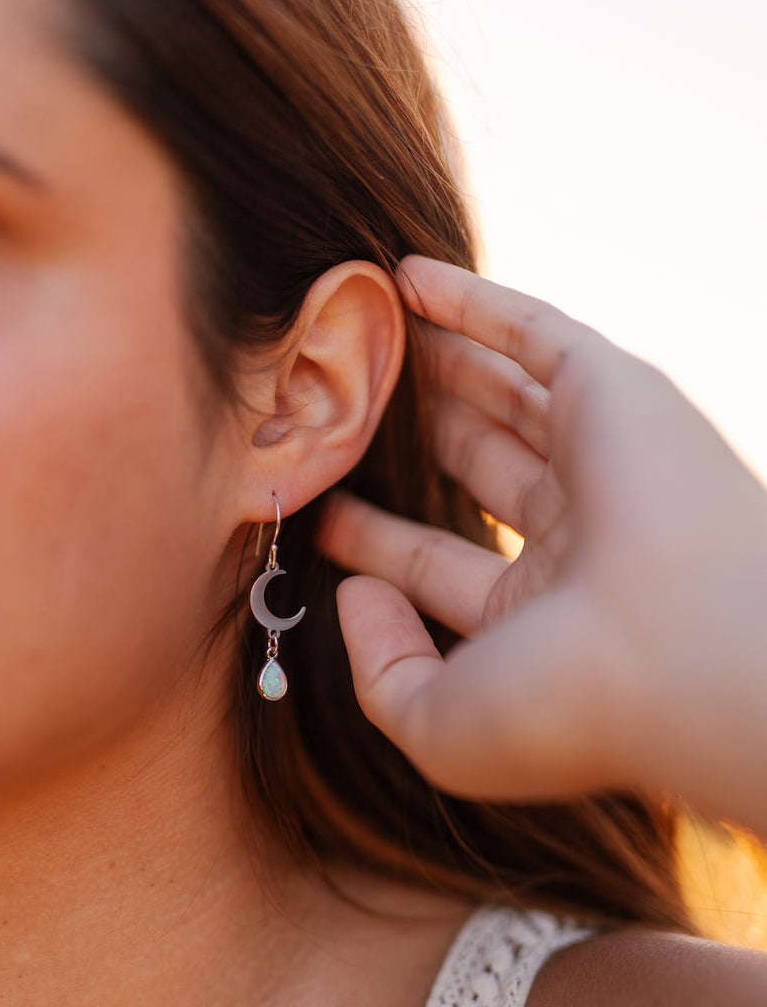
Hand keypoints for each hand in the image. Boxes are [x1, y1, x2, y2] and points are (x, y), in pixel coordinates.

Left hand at [318, 256, 766, 834]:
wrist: (688, 655)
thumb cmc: (564, 708)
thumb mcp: (439, 728)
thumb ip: (380, 669)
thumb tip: (354, 594)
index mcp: (540, 616)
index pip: (440, 565)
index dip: (377, 540)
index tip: (318, 509)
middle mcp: (574, 535)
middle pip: (472, 468)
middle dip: (411, 440)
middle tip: (341, 408)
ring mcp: (597, 459)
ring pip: (500, 394)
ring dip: (436, 364)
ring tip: (365, 336)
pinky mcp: (615, 391)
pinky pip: (533, 330)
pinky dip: (471, 301)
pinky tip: (406, 278)